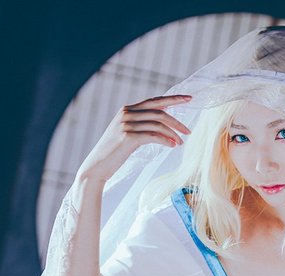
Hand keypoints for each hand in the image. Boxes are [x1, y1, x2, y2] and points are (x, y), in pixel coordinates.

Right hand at [77, 95, 191, 184]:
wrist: (96, 168)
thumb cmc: (112, 155)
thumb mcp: (125, 135)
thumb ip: (139, 126)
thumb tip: (159, 125)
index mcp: (127, 110)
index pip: (154, 101)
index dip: (173, 99)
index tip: (188, 100)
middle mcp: (126, 113)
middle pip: (159, 111)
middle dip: (177, 120)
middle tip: (188, 131)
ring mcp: (126, 124)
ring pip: (158, 124)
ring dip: (173, 133)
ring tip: (181, 142)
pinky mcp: (128, 137)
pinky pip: (153, 135)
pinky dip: (166, 140)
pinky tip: (173, 145)